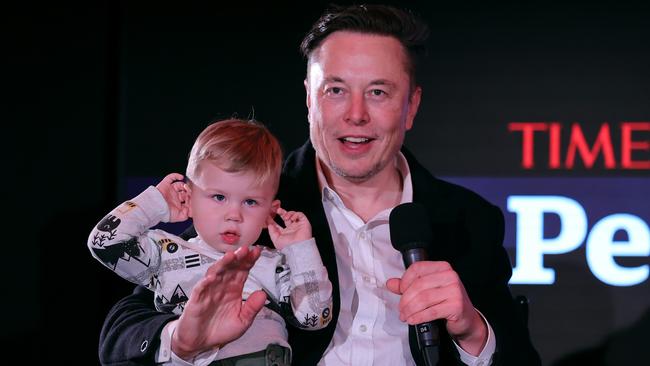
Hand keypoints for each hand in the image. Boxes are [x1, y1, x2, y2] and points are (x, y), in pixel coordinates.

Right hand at [155, 173, 188, 221]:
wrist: (154, 208)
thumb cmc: (164, 213)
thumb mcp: (178, 217)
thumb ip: (187, 214)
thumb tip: (192, 209)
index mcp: (178, 204)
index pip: (188, 199)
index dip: (192, 199)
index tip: (194, 199)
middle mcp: (175, 197)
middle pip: (185, 192)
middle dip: (189, 192)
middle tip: (190, 193)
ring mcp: (170, 190)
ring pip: (180, 185)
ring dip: (184, 185)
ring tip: (185, 187)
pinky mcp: (165, 185)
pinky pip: (171, 177)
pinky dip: (176, 175)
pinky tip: (181, 177)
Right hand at [172, 245, 266, 360]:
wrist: (200, 342)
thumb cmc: (220, 329)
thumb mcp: (242, 321)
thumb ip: (252, 308)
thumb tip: (263, 294)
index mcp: (234, 288)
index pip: (243, 270)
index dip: (249, 260)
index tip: (257, 251)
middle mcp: (222, 286)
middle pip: (230, 268)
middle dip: (238, 258)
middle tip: (245, 249)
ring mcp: (209, 291)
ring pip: (215, 273)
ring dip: (222, 264)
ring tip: (230, 256)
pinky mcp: (197, 300)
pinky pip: (200, 288)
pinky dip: (205, 282)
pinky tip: (211, 277)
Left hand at [267, 207, 311, 249]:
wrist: (298, 248)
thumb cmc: (288, 246)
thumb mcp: (276, 240)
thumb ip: (272, 231)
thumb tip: (269, 224)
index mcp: (284, 233)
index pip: (277, 224)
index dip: (272, 219)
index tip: (268, 215)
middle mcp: (290, 228)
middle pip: (285, 217)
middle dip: (281, 212)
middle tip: (277, 210)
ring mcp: (297, 225)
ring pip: (292, 214)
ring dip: (288, 213)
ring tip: (285, 217)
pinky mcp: (304, 222)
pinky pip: (300, 215)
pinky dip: (295, 214)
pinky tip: (292, 218)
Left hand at [386, 261, 487, 355]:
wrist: (466, 319)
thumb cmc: (446, 302)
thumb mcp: (427, 290)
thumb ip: (408, 286)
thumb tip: (390, 283)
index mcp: (442, 267)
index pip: (417, 268)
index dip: (405, 281)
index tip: (400, 292)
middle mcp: (450, 276)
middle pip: (419, 285)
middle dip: (406, 299)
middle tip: (401, 309)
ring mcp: (455, 290)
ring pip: (423, 299)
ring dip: (410, 310)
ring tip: (405, 316)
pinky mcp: (456, 306)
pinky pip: (431, 311)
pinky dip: (418, 317)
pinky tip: (413, 320)